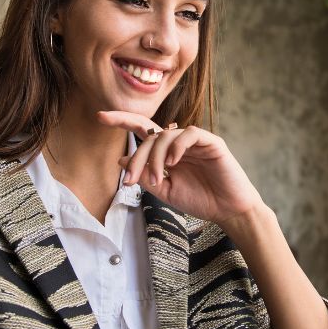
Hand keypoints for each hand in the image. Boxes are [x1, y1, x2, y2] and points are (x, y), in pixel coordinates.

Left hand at [97, 110, 265, 225]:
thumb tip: (122, 161)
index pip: (143, 130)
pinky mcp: (211, 142)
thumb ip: (145, 176)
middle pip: (150, 135)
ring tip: (157, 179)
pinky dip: (176, 147)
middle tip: (131, 180)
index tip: (99, 117)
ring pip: (166, 136)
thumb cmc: (200, 200)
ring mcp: (195, 141)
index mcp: (168, 152)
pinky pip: (189, 134)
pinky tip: (172, 163)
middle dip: (137, 156)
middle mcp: (179, 143)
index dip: (122, 121)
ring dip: (155, 158)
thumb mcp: (165, 191)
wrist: (228, 211)